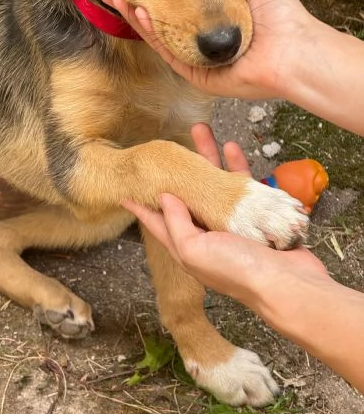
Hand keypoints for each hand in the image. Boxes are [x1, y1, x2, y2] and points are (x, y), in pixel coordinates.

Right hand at [101, 0, 313, 100]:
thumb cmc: (279, 13)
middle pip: (160, 19)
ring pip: (159, 35)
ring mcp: (196, 56)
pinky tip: (139, 11)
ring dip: (136, 15)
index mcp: (212, 17)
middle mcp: (201, 37)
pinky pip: (168, 52)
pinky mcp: (196, 73)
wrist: (292, 48)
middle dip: (136, 1)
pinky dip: (152, 33)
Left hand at [123, 123, 328, 308]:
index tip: (125, 189)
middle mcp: (206, 232)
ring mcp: (231, 222)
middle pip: (187, 194)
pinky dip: (236, 165)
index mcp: (187, 245)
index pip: (157, 221)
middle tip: (168, 142)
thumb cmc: (238, 270)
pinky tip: (232, 146)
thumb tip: (164, 197)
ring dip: (208, 156)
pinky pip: (241, 184)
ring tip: (201, 130)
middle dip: (177, 169)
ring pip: (214, 183)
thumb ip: (176, 223)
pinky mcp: (255, 214)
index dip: (141, 205)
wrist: (287, 284)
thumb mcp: (195, 250)